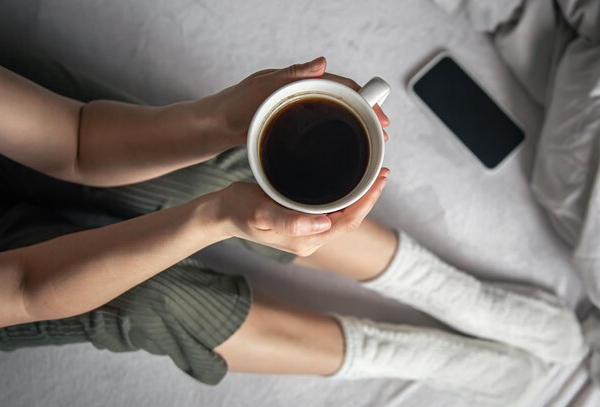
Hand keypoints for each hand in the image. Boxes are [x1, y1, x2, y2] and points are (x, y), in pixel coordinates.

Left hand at [210, 56, 389, 146]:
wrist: (216, 124)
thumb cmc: (236, 103)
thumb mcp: (264, 86)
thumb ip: (293, 75)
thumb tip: (323, 62)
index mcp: (301, 81)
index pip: (342, 87)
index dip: (365, 99)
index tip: (381, 115)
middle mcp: (304, 94)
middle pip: (344, 103)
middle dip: (366, 116)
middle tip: (383, 133)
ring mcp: (299, 111)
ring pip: (335, 117)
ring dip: (354, 128)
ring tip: (371, 143)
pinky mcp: (293, 127)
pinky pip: (321, 130)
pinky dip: (336, 138)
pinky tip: (344, 152)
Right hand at [215, 168, 389, 255]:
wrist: (222, 214)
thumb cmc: (239, 211)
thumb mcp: (261, 214)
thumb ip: (290, 221)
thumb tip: (324, 225)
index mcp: (307, 239)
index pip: (348, 221)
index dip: (368, 201)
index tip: (380, 178)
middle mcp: (312, 238)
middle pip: (350, 218)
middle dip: (369, 196)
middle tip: (382, 171)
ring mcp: (308, 230)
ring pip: (343, 214)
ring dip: (359, 195)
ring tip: (371, 173)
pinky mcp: (302, 220)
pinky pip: (331, 209)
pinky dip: (345, 194)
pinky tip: (348, 181)